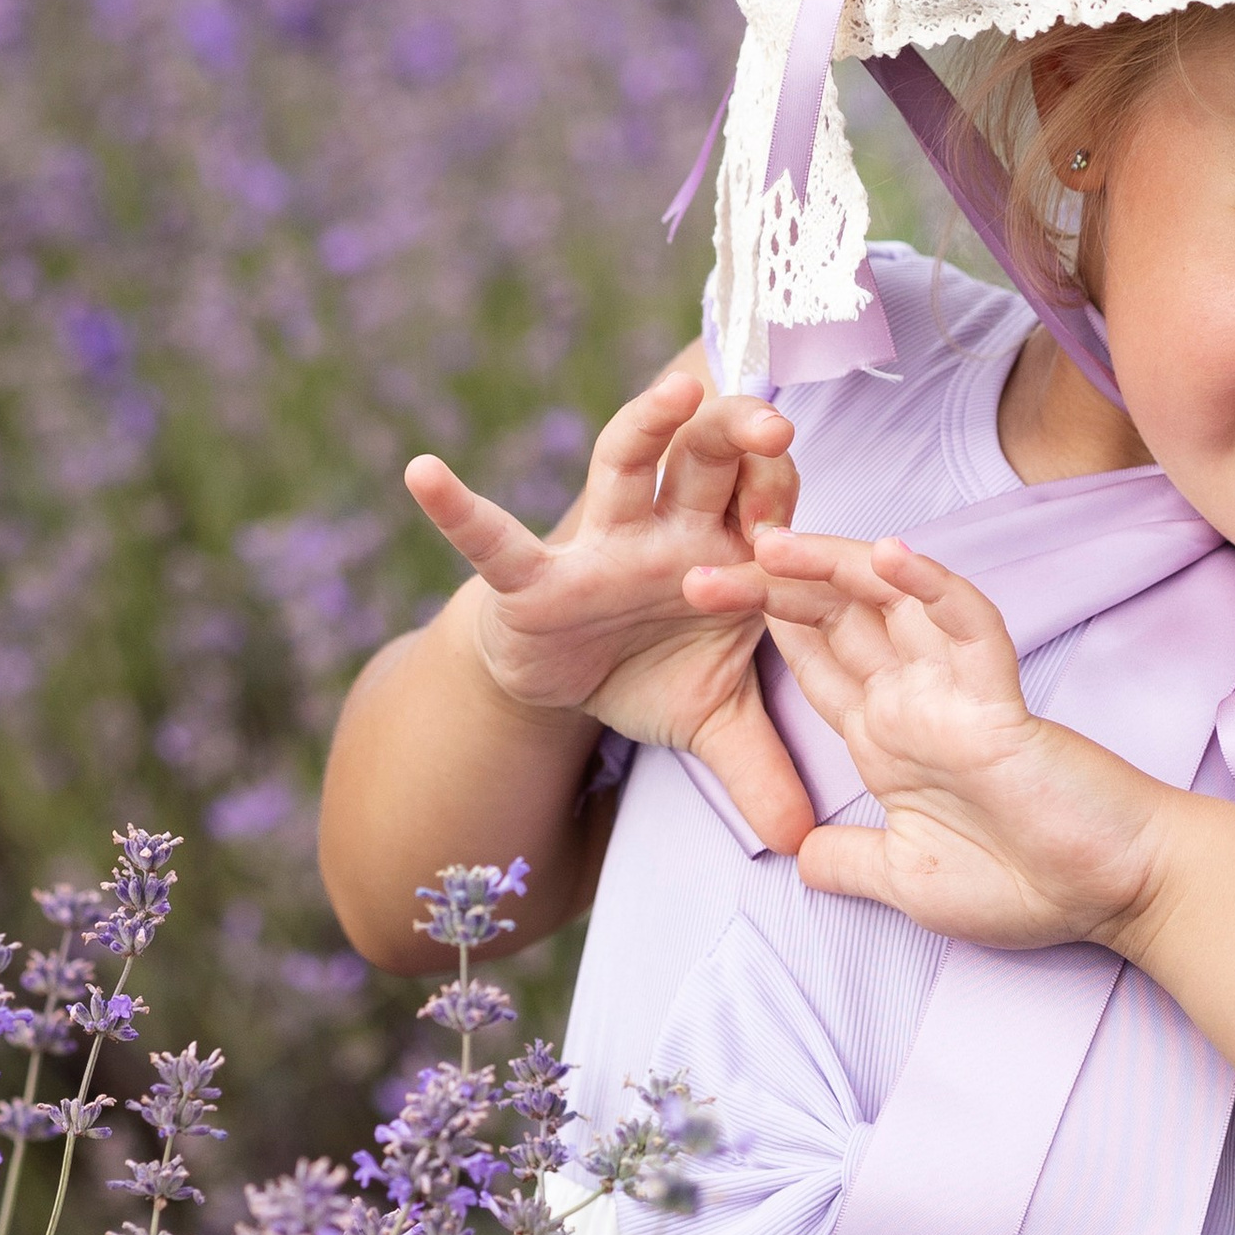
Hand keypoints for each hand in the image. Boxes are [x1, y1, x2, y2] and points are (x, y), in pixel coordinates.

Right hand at [405, 358, 815, 852]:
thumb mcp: (712, 721)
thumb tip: (804, 841)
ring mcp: (600, 543)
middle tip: (777, 425)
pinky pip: (493, 538)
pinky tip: (423, 474)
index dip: (788, 504)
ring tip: (677, 392)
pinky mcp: (533, 576)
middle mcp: (669, 529)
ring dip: (649, 424)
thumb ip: (762, 767)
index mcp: (726, 552)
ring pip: (628, 464)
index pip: (770, 504)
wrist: (565, 681)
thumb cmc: (651, 672)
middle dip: (739, 434)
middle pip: (709, 459)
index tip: (810, 518)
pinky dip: (457, 509)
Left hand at [690, 526, 1180, 949]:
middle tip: (697, 564)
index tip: (704, 595)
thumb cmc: (1028, 886)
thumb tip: (798, 857)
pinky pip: (967, 625)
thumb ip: (851, 863)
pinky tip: (891, 553)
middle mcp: (917, 703)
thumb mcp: (910, 882)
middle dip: (767, 589)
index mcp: (890, 740)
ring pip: (891, 603)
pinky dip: (931, 586)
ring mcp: (958, 694)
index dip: (765, 625)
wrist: (1114, 896)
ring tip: (770, 539)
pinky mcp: (1003, 701)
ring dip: (832, 566)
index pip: (817, 664)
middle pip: (836, 620)